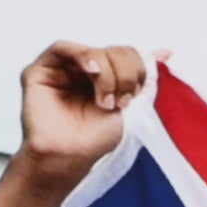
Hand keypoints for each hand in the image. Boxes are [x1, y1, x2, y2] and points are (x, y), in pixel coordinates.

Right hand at [0, 42, 149, 206]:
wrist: (69, 159)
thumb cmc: (94, 140)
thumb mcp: (131, 107)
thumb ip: (146, 78)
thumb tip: (166, 52)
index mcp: (104, 79)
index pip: (127, 56)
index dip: (137, 69)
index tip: (137, 94)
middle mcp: (83, 73)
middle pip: (113, 51)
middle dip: (124, 73)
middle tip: (121, 101)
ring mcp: (61, 70)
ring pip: (93, 50)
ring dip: (107, 72)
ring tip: (105, 99)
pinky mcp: (39, 72)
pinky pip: (63, 48)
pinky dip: (83, 55)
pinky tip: (93, 71)